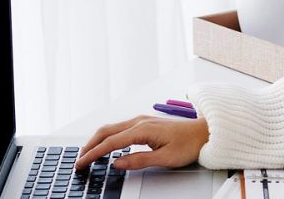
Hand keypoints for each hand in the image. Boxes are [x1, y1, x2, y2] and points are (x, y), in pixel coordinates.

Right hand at [75, 115, 208, 170]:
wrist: (204, 132)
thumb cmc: (189, 144)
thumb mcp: (165, 158)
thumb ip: (140, 161)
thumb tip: (117, 163)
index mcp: (143, 129)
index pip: (111, 142)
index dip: (94, 154)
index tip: (81, 163)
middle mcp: (140, 121)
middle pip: (106, 131)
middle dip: (90, 145)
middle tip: (79, 160)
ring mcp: (142, 120)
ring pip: (112, 128)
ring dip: (97, 140)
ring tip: (88, 154)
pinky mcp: (145, 123)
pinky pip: (120, 128)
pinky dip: (107, 137)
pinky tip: (105, 146)